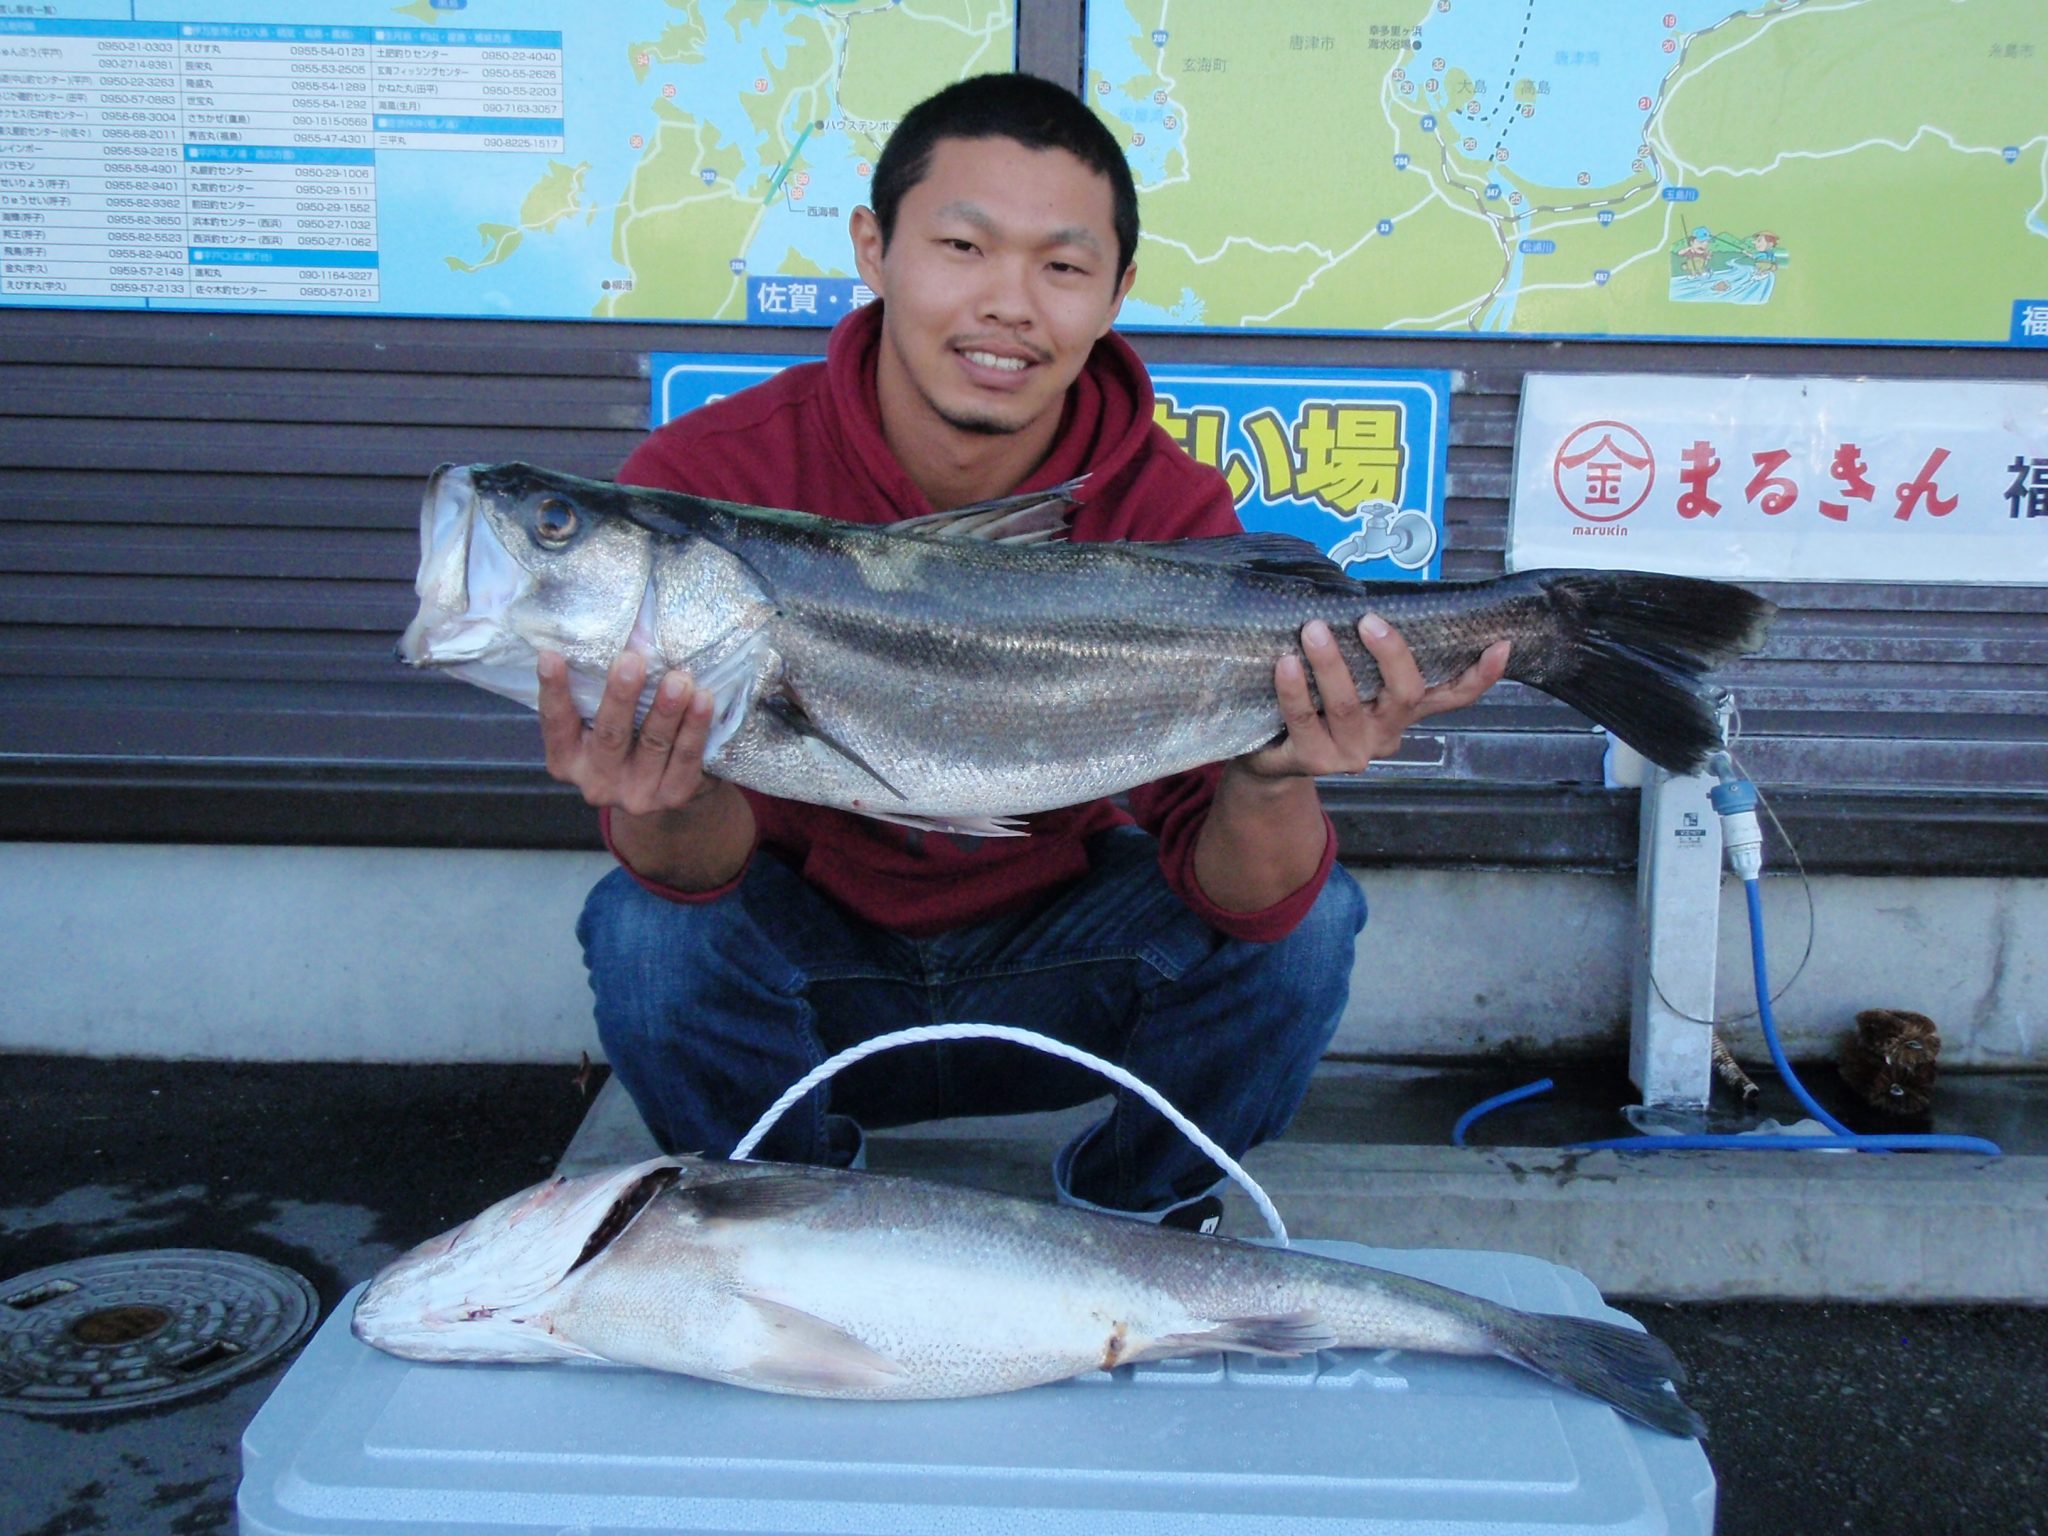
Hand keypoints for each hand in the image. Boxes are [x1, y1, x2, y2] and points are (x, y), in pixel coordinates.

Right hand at [538, 649, 716, 815]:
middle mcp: (596, 781)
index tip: (551, 656)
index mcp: (567, 759)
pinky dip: (695, 728)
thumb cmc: (627, 738)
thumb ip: (597, 690)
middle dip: (621, 696)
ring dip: (667, 709)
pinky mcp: (672, 796)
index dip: (553, 690)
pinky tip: (703, 700)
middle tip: (632, 660)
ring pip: (653, 745)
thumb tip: (617, 631)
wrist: (665, 789)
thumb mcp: (601, 722)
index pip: (556, 722)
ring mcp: (635, 793)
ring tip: (679, 678)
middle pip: (609, 734)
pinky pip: (686, 759)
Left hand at [1236, 614, 1509, 779]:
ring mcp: (1350, 751)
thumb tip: (1371, 598)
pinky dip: (1294, 689)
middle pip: (1405, 695)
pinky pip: (1304, 720)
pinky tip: (1285, 663)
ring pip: (1347, 705)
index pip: (1453, 697)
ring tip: (1313, 629)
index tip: (1501, 645)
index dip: (1480, 676)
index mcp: (1402, 711)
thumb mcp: (1353, 681)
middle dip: (1391, 655)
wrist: (1274, 757)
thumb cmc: (1318, 703)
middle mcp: (1384, 733)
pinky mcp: (1312, 760)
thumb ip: (1368, 655)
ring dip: (1331, 663)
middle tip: (1369, 619)